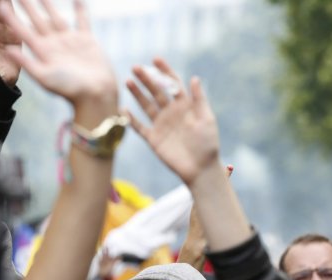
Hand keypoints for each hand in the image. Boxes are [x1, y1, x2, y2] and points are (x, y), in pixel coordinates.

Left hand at [0, 0, 116, 112]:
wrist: (95, 95)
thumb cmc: (69, 90)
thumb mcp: (44, 77)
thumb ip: (27, 63)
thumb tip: (7, 50)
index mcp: (42, 52)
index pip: (23, 31)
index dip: (11, 18)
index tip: (0, 5)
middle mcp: (54, 45)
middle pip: (37, 20)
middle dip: (27, 6)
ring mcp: (69, 41)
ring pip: (56, 17)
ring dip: (47, 3)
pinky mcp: (86, 40)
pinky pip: (82, 20)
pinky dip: (80, 9)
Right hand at [127, 58, 221, 184]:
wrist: (201, 168)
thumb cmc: (208, 143)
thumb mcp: (206, 119)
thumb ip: (199, 99)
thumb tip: (194, 78)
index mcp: (185, 106)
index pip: (172, 84)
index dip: (164, 71)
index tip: (155, 59)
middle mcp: (171, 113)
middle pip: (156, 92)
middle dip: (146, 79)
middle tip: (136, 67)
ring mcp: (161, 125)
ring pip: (146, 106)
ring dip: (137, 94)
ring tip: (128, 81)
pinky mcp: (153, 139)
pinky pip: (139, 127)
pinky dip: (131, 119)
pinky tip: (124, 109)